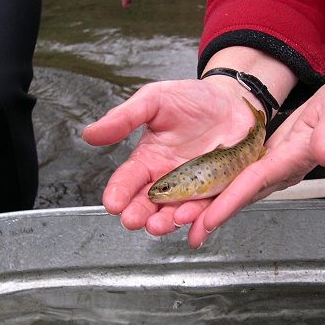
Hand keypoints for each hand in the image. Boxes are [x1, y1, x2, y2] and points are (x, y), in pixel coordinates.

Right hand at [82, 79, 259, 234]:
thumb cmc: (193, 100)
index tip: (112, 203)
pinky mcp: (217, 193)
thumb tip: (90, 133)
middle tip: (133, 219)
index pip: (128, 180)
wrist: (233, 102)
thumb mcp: (155, 100)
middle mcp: (167, 180)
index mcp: (148, 160)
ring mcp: (192, 189)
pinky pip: (207, 210)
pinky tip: (190, 221)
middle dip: (138, 213)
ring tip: (158, 223)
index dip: (118, 192)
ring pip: (175, 212)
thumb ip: (124, 117)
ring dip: (165, 221)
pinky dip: (198, 219)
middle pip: (148, 203)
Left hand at [179, 77, 324, 247]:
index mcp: (294, 159)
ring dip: (213, 208)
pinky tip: (201, 195)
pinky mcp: (267, 161)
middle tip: (189, 233)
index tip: (210, 218)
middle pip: (241, 196)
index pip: (256, 182)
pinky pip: (239, 181)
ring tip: (186, 222)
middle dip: (215, 215)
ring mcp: (273, 168)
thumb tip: (323, 154)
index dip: (232, 200)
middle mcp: (281, 170)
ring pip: (237, 192)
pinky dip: (219, 191)